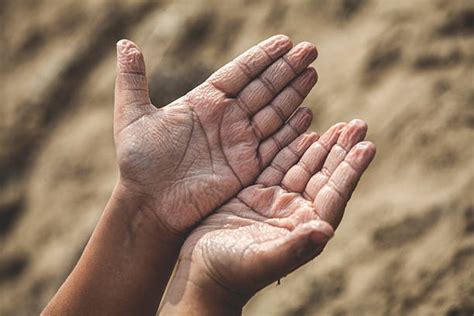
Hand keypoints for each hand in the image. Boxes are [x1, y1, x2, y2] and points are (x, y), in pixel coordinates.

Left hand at [114, 35, 317, 236]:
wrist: (150, 205)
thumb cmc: (139, 163)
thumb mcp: (132, 117)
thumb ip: (132, 81)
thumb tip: (124, 43)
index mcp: (204, 102)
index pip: (239, 72)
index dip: (262, 57)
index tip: (285, 40)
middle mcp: (226, 119)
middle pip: (262, 88)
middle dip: (286, 69)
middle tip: (310, 50)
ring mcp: (238, 142)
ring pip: (272, 112)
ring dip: (293, 93)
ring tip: (312, 72)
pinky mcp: (247, 167)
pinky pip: (274, 144)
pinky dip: (291, 130)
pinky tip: (307, 113)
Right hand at [160, 120, 374, 313]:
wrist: (204, 272)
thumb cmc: (233, 272)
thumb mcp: (263, 259)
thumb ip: (294, 246)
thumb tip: (326, 231)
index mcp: (304, 228)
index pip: (333, 194)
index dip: (350, 170)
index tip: (367, 146)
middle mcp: (295, 212)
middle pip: (323, 175)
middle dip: (341, 150)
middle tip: (359, 124)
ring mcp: (276, 201)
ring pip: (303, 166)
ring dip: (321, 146)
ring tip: (341, 126)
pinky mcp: (256, 193)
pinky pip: (277, 164)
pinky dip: (291, 147)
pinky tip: (305, 133)